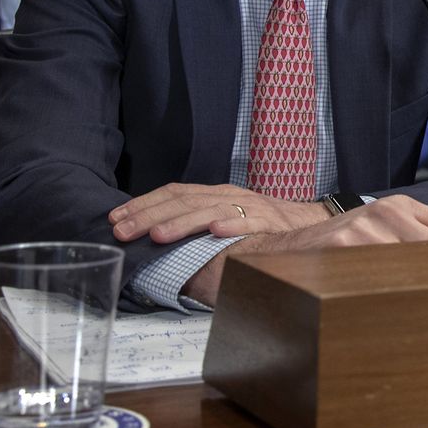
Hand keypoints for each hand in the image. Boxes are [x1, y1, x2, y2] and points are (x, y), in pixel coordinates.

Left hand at [109, 183, 329, 244]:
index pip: (174, 192)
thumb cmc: (264, 225)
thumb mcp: (228, 216)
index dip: (143, 204)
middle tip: (122, 231)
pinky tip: (215, 231)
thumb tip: (154, 234)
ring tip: (157, 235)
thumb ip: (199, 222)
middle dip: (149, 215)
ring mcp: (250, 208)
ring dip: (182, 222)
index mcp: (216, 193)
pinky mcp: (271, 223)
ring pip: (211, 210)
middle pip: (184, 201)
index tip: (115, 218)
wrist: (311, 222)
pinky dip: (233, 224)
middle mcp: (229, 196)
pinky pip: (251, 222)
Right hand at [181, 195, 427, 305]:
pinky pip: (383, 280)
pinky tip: (386, 311)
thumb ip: (419, 236)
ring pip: (417, 268)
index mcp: (401, 206)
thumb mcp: (380, 228)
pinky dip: (391, 299)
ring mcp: (365, 230)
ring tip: (415, 313)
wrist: (279, 248)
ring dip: (420, 293)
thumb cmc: (337, 246)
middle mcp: (387, 212)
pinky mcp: (344, 249)